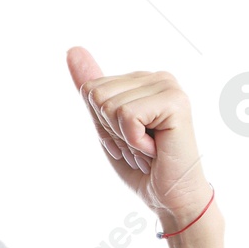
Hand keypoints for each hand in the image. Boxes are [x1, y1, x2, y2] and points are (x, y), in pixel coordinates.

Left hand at [64, 46, 212, 225]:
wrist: (170, 197)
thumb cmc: (141, 165)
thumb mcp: (106, 124)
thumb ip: (92, 88)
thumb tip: (72, 50)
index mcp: (142, 79)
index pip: (90, 89)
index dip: (100, 123)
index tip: (127, 138)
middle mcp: (158, 76)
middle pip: (96, 94)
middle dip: (109, 129)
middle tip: (138, 145)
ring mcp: (169, 86)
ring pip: (109, 105)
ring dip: (123, 137)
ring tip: (148, 146)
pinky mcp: (176, 102)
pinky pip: (126, 115)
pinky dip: (134, 141)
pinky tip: (156, 148)